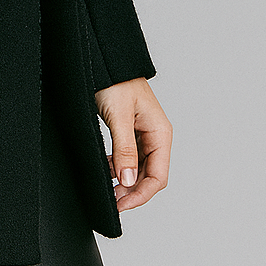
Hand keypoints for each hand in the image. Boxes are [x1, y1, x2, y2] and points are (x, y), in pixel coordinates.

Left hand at [94, 76, 171, 210]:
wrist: (105, 59)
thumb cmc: (115, 81)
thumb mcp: (119, 116)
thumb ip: (124, 150)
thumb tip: (128, 181)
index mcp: (160, 133)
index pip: (158, 177)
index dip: (141, 195)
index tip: (121, 205)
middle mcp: (155, 136)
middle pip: (149, 176)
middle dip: (132, 191)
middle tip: (111, 201)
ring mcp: (143, 134)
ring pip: (138, 168)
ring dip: (125, 181)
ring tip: (107, 189)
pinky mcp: (130, 131)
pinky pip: (128, 157)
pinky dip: (118, 167)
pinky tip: (106, 170)